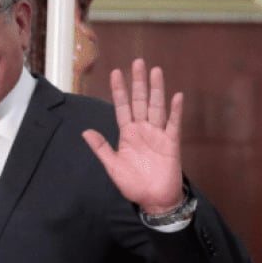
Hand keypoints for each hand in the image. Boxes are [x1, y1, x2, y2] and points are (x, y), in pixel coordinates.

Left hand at [82, 58, 184, 213]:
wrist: (154, 200)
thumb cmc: (133, 184)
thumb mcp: (112, 166)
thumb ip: (101, 148)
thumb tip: (85, 132)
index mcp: (127, 134)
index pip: (122, 107)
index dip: (119, 90)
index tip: (115, 73)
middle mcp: (142, 130)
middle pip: (140, 101)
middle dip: (138, 82)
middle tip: (137, 62)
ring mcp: (157, 134)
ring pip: (156, 107)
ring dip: (156, 89)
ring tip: (155, 71)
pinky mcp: (171, 143)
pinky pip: (173, 124)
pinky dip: (175, 110)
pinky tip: (176, 96)